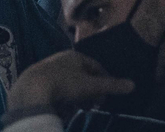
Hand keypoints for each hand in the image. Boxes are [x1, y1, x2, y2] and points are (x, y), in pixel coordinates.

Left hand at [6, 51, 135, 115]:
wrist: (32, 90)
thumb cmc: (65, 84)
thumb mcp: (91, 86)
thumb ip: (111, 86)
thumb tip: (133, 85)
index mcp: (74, 56)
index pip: (95, 66)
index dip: (104, 80)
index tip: (107, 94)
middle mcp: (61, 59)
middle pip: (82, 75)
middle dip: (91, 90)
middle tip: (95, 105)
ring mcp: (48, 69)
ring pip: (69, 82)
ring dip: (78, 95)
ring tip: (80, 108)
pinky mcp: (38, 81)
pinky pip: (57, 89)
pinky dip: (64, 97)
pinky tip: (65, 108)